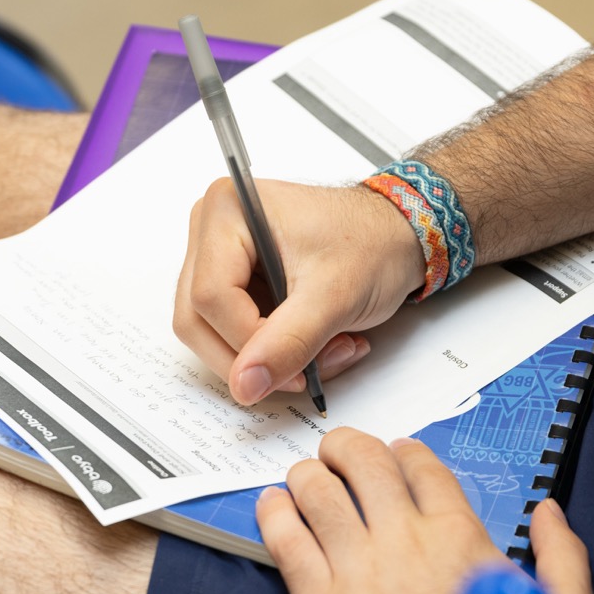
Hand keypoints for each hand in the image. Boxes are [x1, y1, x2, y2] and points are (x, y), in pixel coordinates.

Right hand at [174, 179, 422, 404]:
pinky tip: (314, 342)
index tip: (293, 367)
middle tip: (305, 371)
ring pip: (208, 332)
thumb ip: (288, 342)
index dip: (247, 341)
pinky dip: (270, 349)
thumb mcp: (334, 295)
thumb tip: (245, 384)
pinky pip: (228, 331)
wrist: (397, 235)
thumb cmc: (372, 242)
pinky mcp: (232, 280)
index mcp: (229, 209)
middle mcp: (211, 228)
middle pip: (196, 318)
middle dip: (253, 356)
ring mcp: (218, 255)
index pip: (209, 296)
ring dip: (266, 357)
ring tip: (323, 350)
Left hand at [257, 428, 593, 593]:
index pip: (421, 466)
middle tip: (338, 453)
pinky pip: (286, 540)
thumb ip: (562, 559)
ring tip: (305, 479)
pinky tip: (274, 507)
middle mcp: (405, 541)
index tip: (394, 453)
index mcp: (459, 538)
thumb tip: (548, 514)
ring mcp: (359, 571)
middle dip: (345, 447)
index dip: (401, 451)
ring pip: (318, 491)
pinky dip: (274, 514)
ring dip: (307, 475)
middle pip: (363, 462)